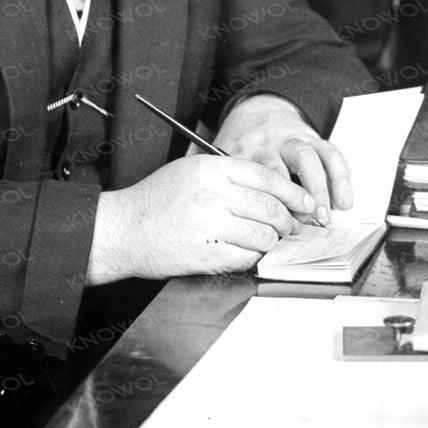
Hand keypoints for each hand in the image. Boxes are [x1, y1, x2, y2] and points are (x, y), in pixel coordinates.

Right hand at [88, 155, 302, 281]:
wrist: (123, 230)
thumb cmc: (156, 200)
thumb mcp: (190, 170)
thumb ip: (228, 174)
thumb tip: (269, 187)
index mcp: (212, 169)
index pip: (267, 178)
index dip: (292, 192)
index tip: (304, 201)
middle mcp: (214, 195)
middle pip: (271, 208)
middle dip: (287, 220)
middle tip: (288, 226)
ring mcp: (211, 226)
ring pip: (264, 235)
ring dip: (271, 241)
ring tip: (266, 240)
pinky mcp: (207, 255)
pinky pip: (247, 257)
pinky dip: (253, 256)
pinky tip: (246, 251)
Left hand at [213, 94, 353, 226]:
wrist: (258, 112)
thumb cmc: (243, 147)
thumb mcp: (225, 162)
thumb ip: (232, 187)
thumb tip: (240, 229)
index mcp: (243, 153)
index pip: (250, 182)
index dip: (265, 207)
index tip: (274, 229)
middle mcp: (267, 145)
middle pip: (278, 171)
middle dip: (291, 200)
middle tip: (301, 225)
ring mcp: (291, 139)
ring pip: (307, 159)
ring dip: (318, 190)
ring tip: (324, 216)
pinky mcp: (313, 137)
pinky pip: (330, 153)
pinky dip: (340, 178)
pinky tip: (344, 201)